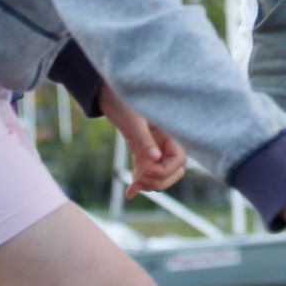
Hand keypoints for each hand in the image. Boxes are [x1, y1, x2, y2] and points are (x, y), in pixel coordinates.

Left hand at [99, 82, 186, 197]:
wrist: (106, 93)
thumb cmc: (121, 99)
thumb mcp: (133, 120)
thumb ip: (145, 139)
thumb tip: (155, 159)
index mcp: (169, 130)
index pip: (179, 159)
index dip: (166, 170)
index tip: (145, 172)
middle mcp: (165, 141)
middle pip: (174, 171)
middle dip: (160, 181)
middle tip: (139, 182)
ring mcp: (153, 147)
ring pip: (161, 174)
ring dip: (150, 184)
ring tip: (133, 187)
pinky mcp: (141, 151)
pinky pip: (146, 171)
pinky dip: (140, 183)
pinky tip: (129, 193)